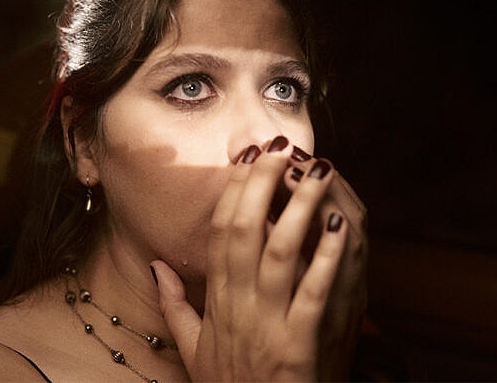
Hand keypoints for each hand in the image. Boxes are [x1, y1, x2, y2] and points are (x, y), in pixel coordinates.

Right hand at [151, 136, 366, 380]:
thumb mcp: (193, 351)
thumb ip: (175, 307)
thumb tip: (157, 268)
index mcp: (218, 302)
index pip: (220, 234)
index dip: (233, 192)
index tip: (247, 159)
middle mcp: (239, 307)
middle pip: (246, 231)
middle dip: (263, 184)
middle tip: (280, 145)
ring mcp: (269, 324)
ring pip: (281, 251)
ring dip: (299, 205)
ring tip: (317, 168)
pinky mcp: (299, 344)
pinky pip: (314, 292)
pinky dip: (328, 255)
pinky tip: (340, 221)